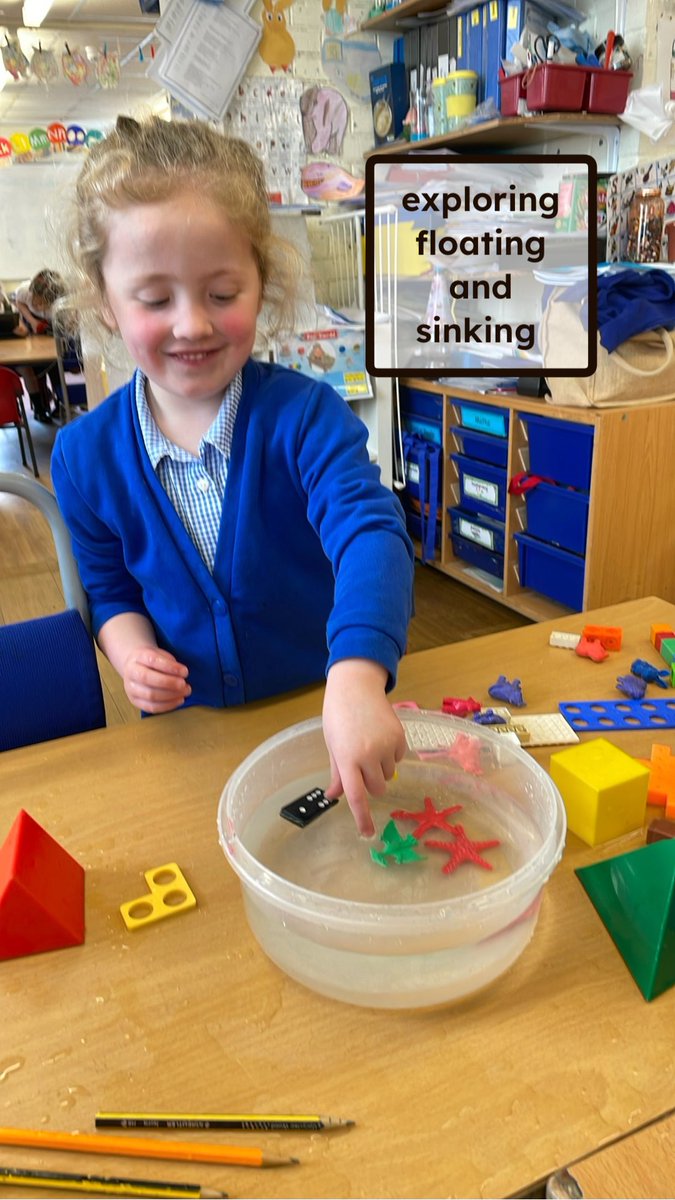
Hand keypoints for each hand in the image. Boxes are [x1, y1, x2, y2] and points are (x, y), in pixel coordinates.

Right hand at [122, 645, 190, 713]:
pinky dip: (168, 705)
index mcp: (138, 656)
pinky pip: (151, 707)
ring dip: (171, 695)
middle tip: (185, 684)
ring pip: (150, 695)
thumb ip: (170, 662)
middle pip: (147, 679)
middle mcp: (131, 672)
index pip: (152, 660)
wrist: (135, 667)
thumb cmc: (152, 661)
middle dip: (170, 683)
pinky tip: (179, 700)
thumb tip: (182, 675)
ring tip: (185, 692)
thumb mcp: (160, 654)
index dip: (170, 667)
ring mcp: (131, 688)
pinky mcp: (135, 701)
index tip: (185, 672)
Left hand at [322, 659, 406, 836]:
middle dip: (370, 784)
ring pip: (388, 775)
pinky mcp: (400, 738)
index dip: (362, 818)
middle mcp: (368, 754)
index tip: (368, 833)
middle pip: (376, 789)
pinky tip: (380, 737)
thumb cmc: (338, 715)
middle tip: (361, 766)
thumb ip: (337, 773)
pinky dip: (391, 755)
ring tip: (369, 744)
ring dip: (380, 768)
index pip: (356, 796)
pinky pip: (399, 759)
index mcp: (347, 758)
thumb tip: (335, 796)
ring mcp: (386, 746)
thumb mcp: (333, 744)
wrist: (356, 686)